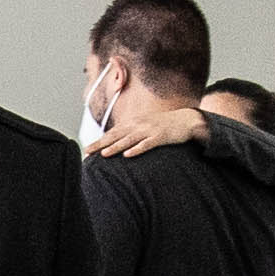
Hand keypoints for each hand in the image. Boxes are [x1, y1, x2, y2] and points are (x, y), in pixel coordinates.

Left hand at [91, 96, 207, 161]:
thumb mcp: (146, 126)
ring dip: (116, 146)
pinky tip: (128, 155)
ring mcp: (149, 130)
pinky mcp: (160, 137)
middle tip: (88, 151)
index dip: (99, 140)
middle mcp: (139, 125)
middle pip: (116, 135)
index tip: (87, 149)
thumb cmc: (165, 125)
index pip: (113, 132)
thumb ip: (133, 133)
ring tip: (104, 154)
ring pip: (129, 139)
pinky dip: (137, 149)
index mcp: (134, 122)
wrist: (186, 120)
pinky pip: (147, 144)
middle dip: (101, 143)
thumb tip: (119, 143)